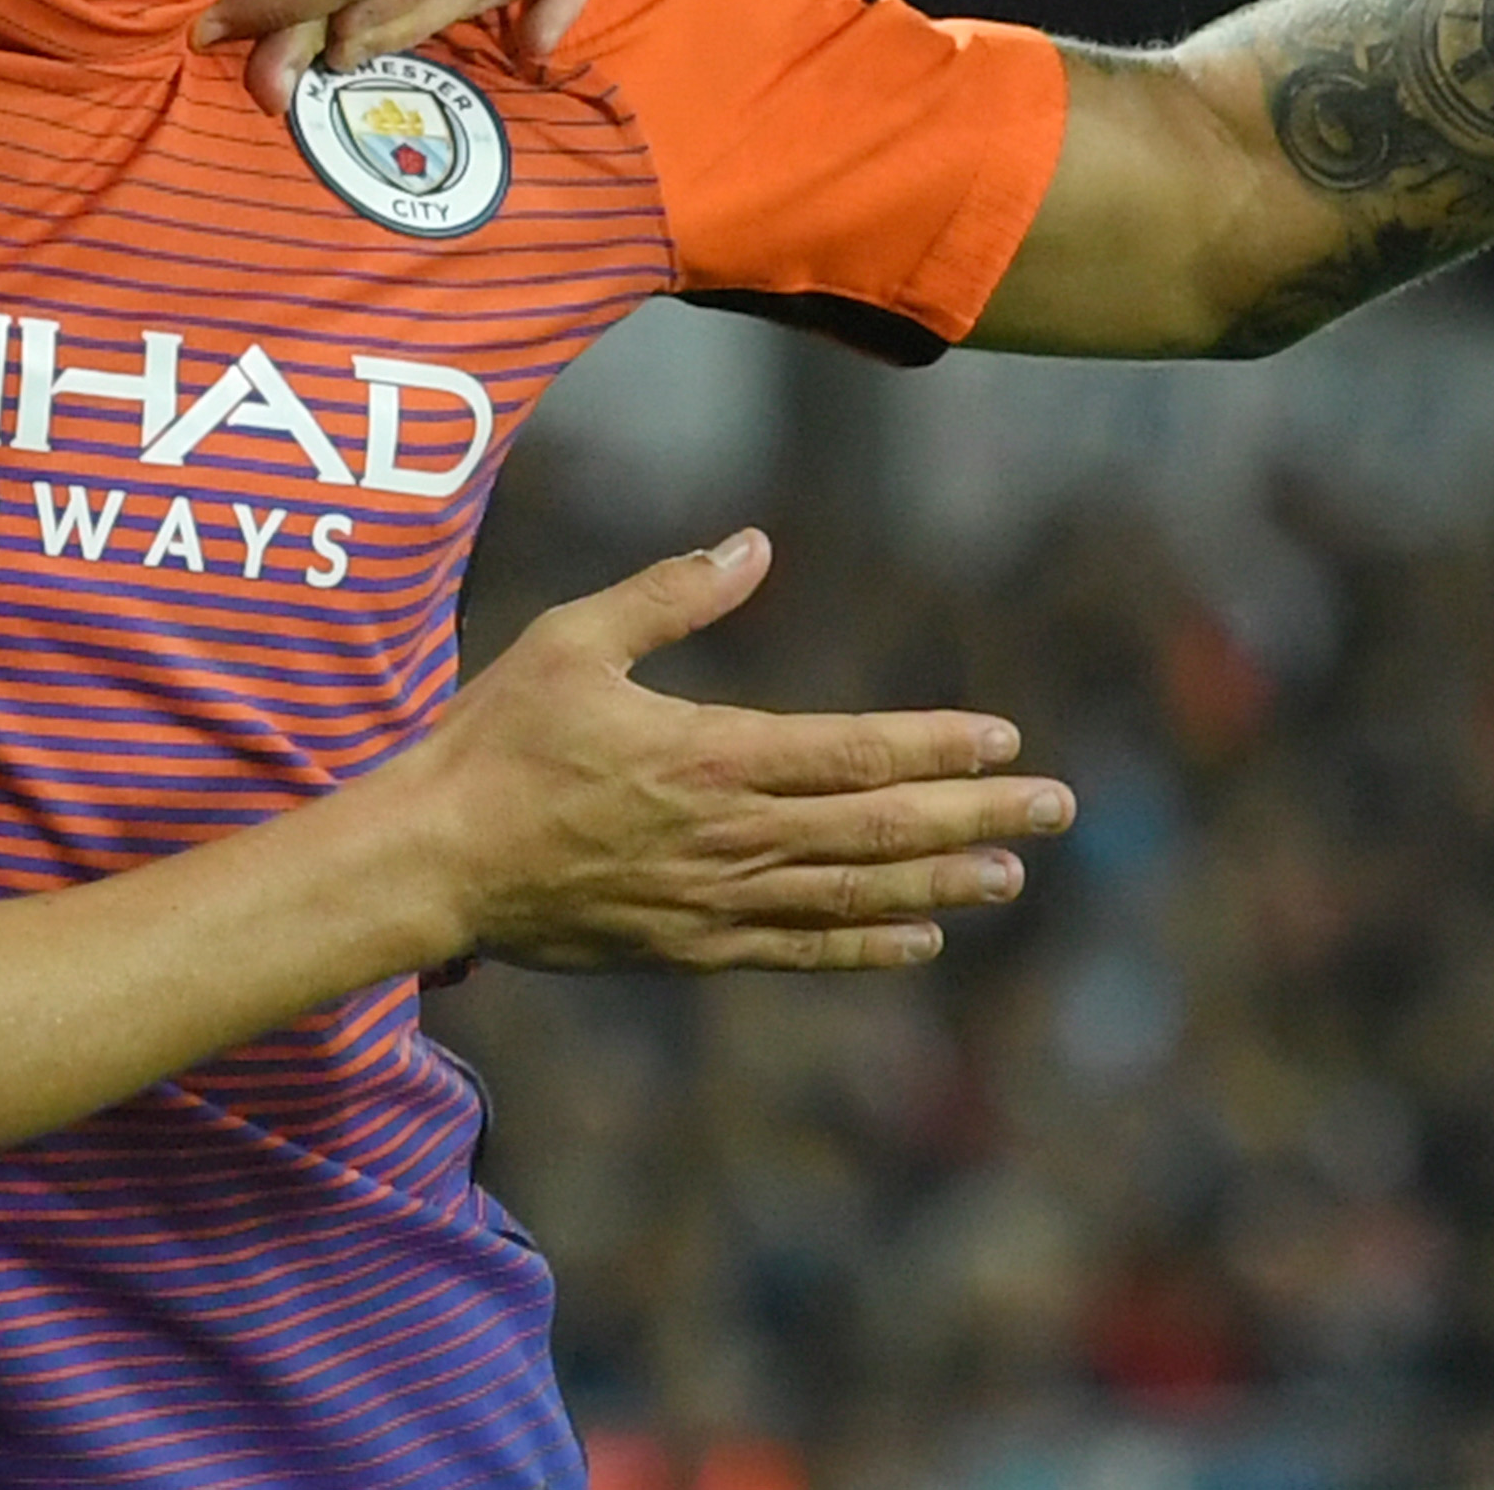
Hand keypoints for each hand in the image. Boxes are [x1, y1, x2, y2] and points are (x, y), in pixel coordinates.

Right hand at [382, 530, 1068, 973]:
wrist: (434, 860)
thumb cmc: (496, 740)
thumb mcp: (573, 638)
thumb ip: (670, 593)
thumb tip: (754, 545)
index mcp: (709, 753)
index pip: (852, 752)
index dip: (935, 746)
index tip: (1005, 741)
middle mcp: (729, 834)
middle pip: (878, 829)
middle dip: (975, 816)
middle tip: (1059, 811)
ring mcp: (713, 900)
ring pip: (853, 895)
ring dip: (940, 885)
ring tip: (1011, 877)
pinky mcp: (688, 948)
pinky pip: (798, 949)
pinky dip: (867, 947)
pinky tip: (921, 939)